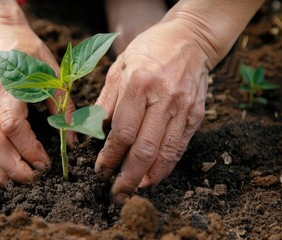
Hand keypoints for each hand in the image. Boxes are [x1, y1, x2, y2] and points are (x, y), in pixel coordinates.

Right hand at [0, 23, 75, 184]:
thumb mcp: (52, 71)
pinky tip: (1, 170)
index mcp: (6, 81)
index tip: (43, 163)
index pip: (12, 124)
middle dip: (12, 165)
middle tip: (31, 179)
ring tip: (13, 183)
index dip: (28, 148)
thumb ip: (63, 105)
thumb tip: (71, 140)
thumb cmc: (28, 51)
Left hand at [95, 21, 208, 203]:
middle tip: (116, 194)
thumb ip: (106, 100)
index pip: (122, 132)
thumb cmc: (148, 51)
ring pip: (165, 153)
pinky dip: (166, 166)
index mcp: (139, 84)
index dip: (110, 156)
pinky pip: (180, 147)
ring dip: (148, 178)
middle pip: (144, 148)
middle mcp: (163, 98)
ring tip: (134, 191)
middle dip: (128, 177)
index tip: (100, 171)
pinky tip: (153, 177)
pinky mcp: (196, 115)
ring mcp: (183, 108)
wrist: (190, 39)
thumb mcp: (119, 67)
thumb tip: (91, 131)